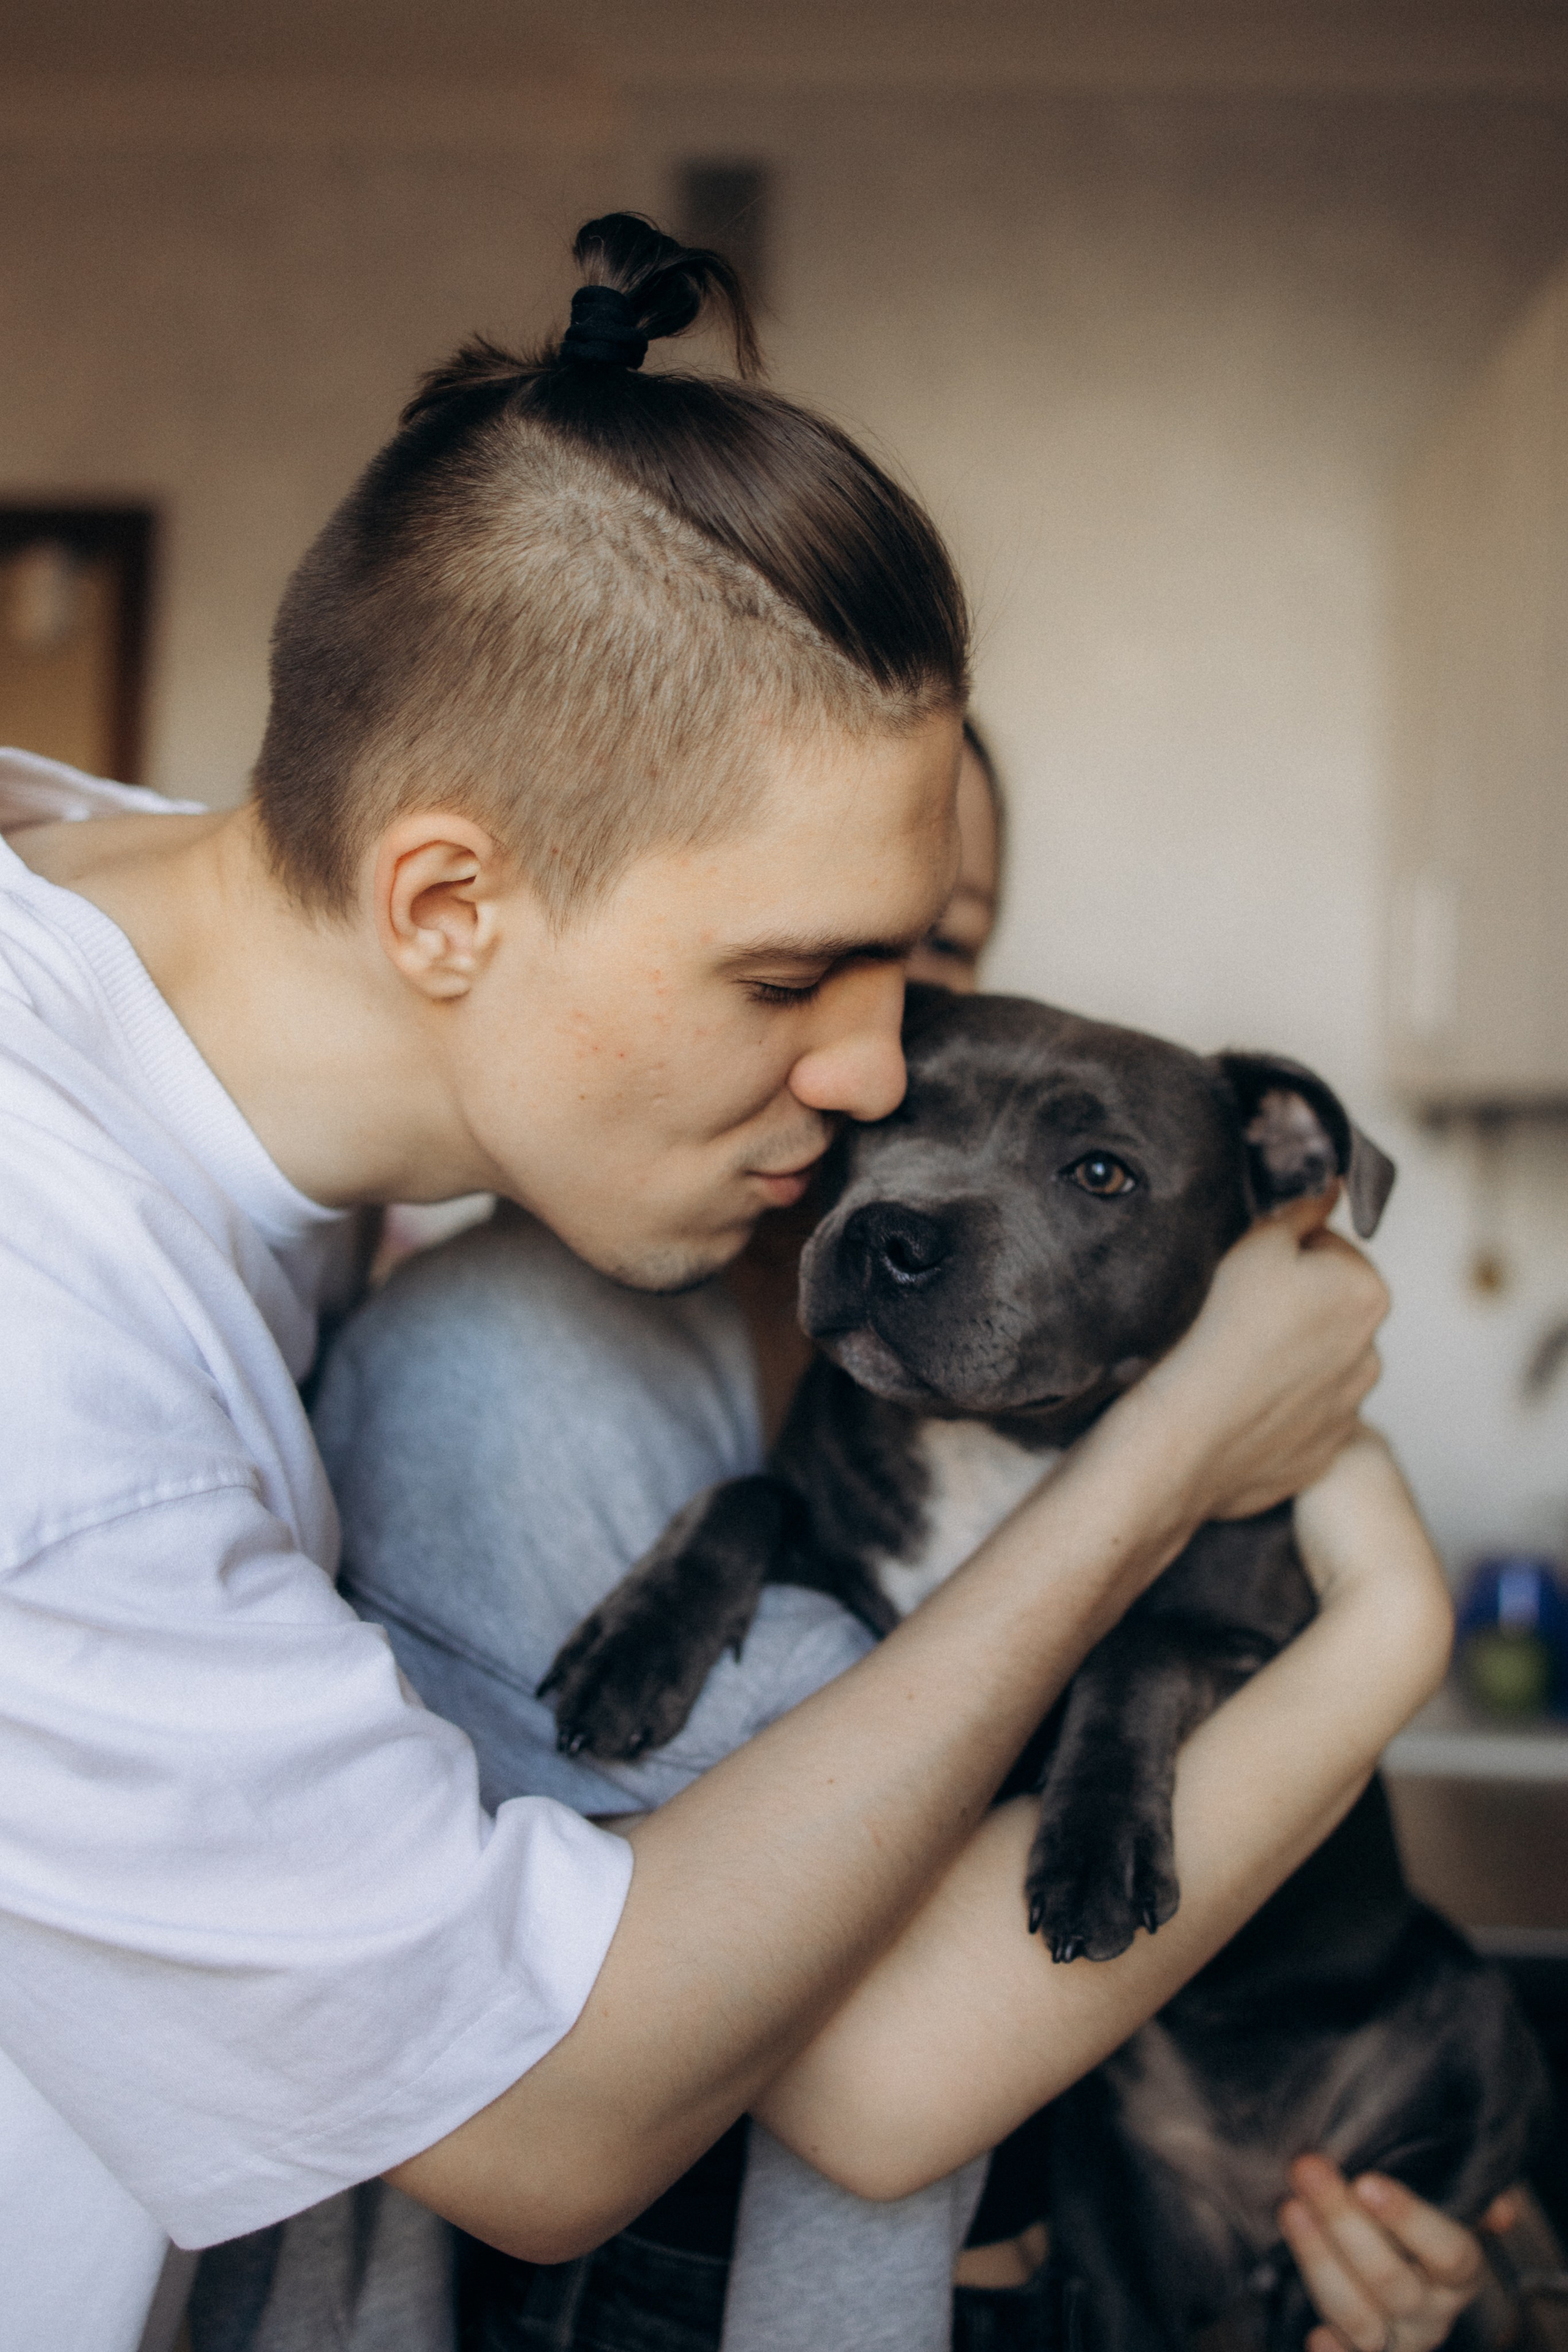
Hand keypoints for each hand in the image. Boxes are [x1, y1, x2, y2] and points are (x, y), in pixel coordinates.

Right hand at [1143, 1189, 1387, 1524]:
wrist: (1174, 1444)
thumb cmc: (1209, 1331)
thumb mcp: (1252, 1241)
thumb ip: (1301, 1204)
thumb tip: (1331, 1182)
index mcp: (1364, 1292)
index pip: (1322, 1246)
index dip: (1273, 1251)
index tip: (1234, 1272)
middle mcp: (1370, 1355)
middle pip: (1320, 1308)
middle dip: (1284, 1306)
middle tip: (1223, 1316)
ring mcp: (1344, 1413)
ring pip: (1308, 1364)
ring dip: (1278, 1358)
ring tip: (1223, 1363)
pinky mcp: (1315, 1457)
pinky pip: (1294, 1417)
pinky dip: (1269, 1409)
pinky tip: (1229, 1405)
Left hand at [1279, 2154, 1516, 2351]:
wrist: (1396, 2258)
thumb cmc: (1414, 2220)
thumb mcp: (1452, 2201)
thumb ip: (1476, 2198)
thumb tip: (1502, 2211)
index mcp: (1459, 2273)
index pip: (1448, 2253)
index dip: (1409, 2219)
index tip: (1366, 2181)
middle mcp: (1431, 2313)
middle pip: (1392, 2281)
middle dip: (1343, 2223)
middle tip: (1308, 2170)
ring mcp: (1397, 2338)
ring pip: (1361, 2319)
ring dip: (1320, 2264)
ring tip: (1291, 2210)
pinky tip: (1315, 2335)